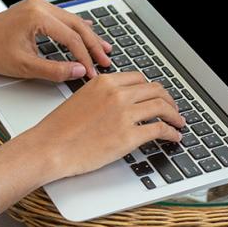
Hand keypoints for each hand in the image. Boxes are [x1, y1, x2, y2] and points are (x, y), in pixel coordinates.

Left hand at [0, 0, 111, 81]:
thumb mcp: (24, 66)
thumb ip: (54, 70)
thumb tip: (79, 71)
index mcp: (38, 16)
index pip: (72, 38)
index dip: (86, 57)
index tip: (94, 71)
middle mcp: (40, 6)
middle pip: (77, 25)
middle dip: (93, 44)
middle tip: (107, 59)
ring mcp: (38, 5)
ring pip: (72, 20)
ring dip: (87, 35)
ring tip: (103, 48)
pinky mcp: (35, 9)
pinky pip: (62, 17)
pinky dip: (75, 28)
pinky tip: (87, 31)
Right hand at [28, 72, 183, 178]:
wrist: (49, 148)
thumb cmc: (58, 130)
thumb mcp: (80, 100)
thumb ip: (102, 97)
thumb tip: (118, 104)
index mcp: (104, 83)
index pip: (138, 79)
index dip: (152, 88)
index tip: (156, 95)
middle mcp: (117, 94)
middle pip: (154, 90)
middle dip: (168, 100)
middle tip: (172, 109)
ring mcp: (124, 114)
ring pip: (162, 107)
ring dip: (175, 115)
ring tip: (178, 122)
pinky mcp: (129, 136)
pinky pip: (160, 129)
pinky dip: (172, 132)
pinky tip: (173, 137)